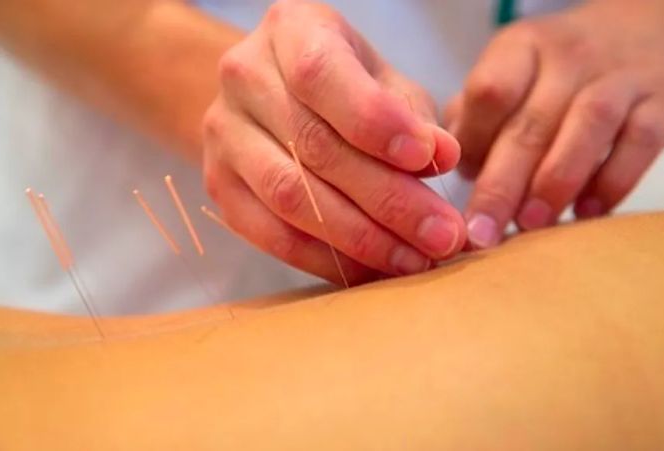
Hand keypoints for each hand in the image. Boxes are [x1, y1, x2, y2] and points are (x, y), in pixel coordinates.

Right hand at [202, 0, 464, 283]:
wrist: (270, 95)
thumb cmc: (343, 84)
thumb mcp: (383, 81)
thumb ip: (413, 115)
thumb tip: (443, 157)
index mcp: (290, 31)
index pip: (320, 74)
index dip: (374, 121)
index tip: (429, 160)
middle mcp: (244, 77)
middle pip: (313, 147)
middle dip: (388, 200)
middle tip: (442, 236)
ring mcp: (223, 134)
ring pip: (290, 197)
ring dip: (361, 239)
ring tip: (414, 261)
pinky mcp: (220, 186)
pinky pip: (271, 235)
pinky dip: (326, 260)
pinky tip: (371, 270)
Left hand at [447, 0, 663, 248]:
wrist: (640, 34)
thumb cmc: (554, 72)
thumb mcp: (510, 74)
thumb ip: (474, 117)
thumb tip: (449, 168)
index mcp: (521, 48)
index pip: (489, 91)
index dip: (472, 141)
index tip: (460, 182)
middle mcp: (570, 57)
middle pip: (531, 122)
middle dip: (502, 185)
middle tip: (483, 232)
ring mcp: (620, 77)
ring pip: (587, 127)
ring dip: (555, 183)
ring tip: (531, 224)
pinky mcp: (661, 104)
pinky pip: (639, 143)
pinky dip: (613, 183)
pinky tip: (587, 212)